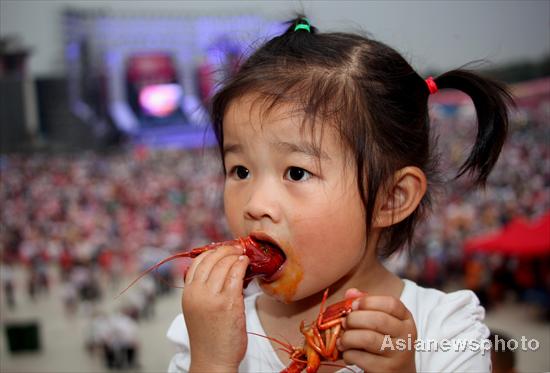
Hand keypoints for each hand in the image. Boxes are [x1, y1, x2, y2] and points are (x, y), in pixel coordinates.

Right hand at [182, 245, 249, 372]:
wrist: (213, 360)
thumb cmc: (209, 337)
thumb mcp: (197, 309)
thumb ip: (202, 290)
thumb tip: (218, 269)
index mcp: (188, 293)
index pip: (197, 262)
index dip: (212, 252)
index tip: (224, 250)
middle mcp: (197, 293)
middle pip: (211, 259)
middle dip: (226, 250)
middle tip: (237, 248)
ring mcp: (212, 297)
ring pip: (225, 264)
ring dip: (235, 255)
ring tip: (243, 255)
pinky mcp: (229, 303)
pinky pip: (236, 274)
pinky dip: (242, 265)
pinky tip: (246, 264)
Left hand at [337, 288, 416, 372]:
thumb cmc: (385, 343)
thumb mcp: (381, 323)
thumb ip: (366, 305)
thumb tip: (350, 292)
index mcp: (406, 320)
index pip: (391, 304)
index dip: (369, 301)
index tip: (353, 305)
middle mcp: (406, 336)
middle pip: (378, 320)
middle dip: (354, 319)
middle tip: (344, 323)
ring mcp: (398, 355)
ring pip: (368, 339)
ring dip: (348, 337)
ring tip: (342, 340)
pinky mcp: (386, 370)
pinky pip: (361, 358)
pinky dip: (348, 354)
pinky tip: (348, 354)